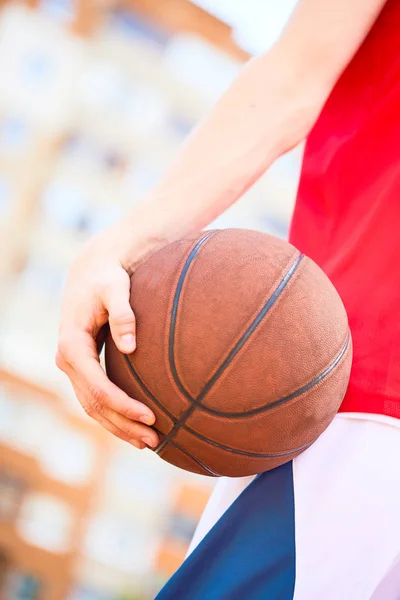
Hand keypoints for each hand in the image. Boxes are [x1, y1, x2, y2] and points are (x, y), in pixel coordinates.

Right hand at [56, 223, 158, 449]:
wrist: (91, 271)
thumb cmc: (107, 278)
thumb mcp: (116, 288)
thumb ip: (123, 314)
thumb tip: (131, 347)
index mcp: (72, 343)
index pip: (98, 386)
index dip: (123, 405)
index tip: (150, 417)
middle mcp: (67, 359)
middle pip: (94, 403)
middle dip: (123, 424)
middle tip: (154, 440)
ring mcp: (72, 366)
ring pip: (92, 406)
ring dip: (118, 426)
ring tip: (147, 442)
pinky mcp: (82, 367)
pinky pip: (94, 398)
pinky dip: (112, 415)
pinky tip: (134, 425)